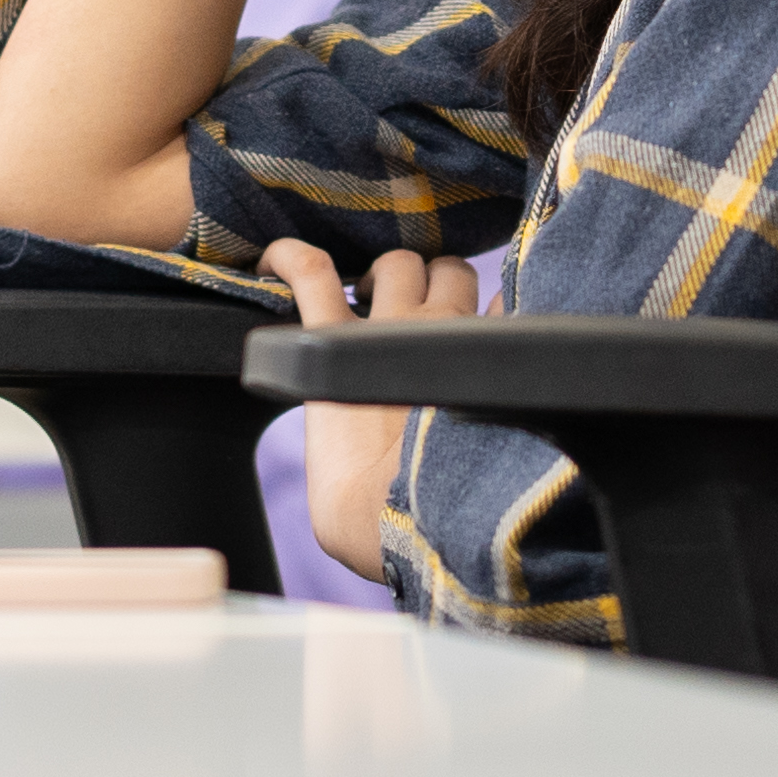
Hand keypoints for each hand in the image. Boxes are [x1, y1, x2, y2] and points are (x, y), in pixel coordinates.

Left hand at [256, 239, 481, 583]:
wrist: (387, 518)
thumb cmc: (436, 503)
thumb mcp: (489, 446)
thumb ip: (495, 414)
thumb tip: (505, 424)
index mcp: (484, 356)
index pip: (503, 301)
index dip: (490, 309)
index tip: (475, 329)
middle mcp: (445, 328)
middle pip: (450, 270)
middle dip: (432, 282)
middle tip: (408, 315)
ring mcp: (387, 325)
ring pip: (399, 263)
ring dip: (383, 273)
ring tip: (365, 296)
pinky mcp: (332, 338)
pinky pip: (313, 273)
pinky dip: (291, 257)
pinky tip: (272, 258)